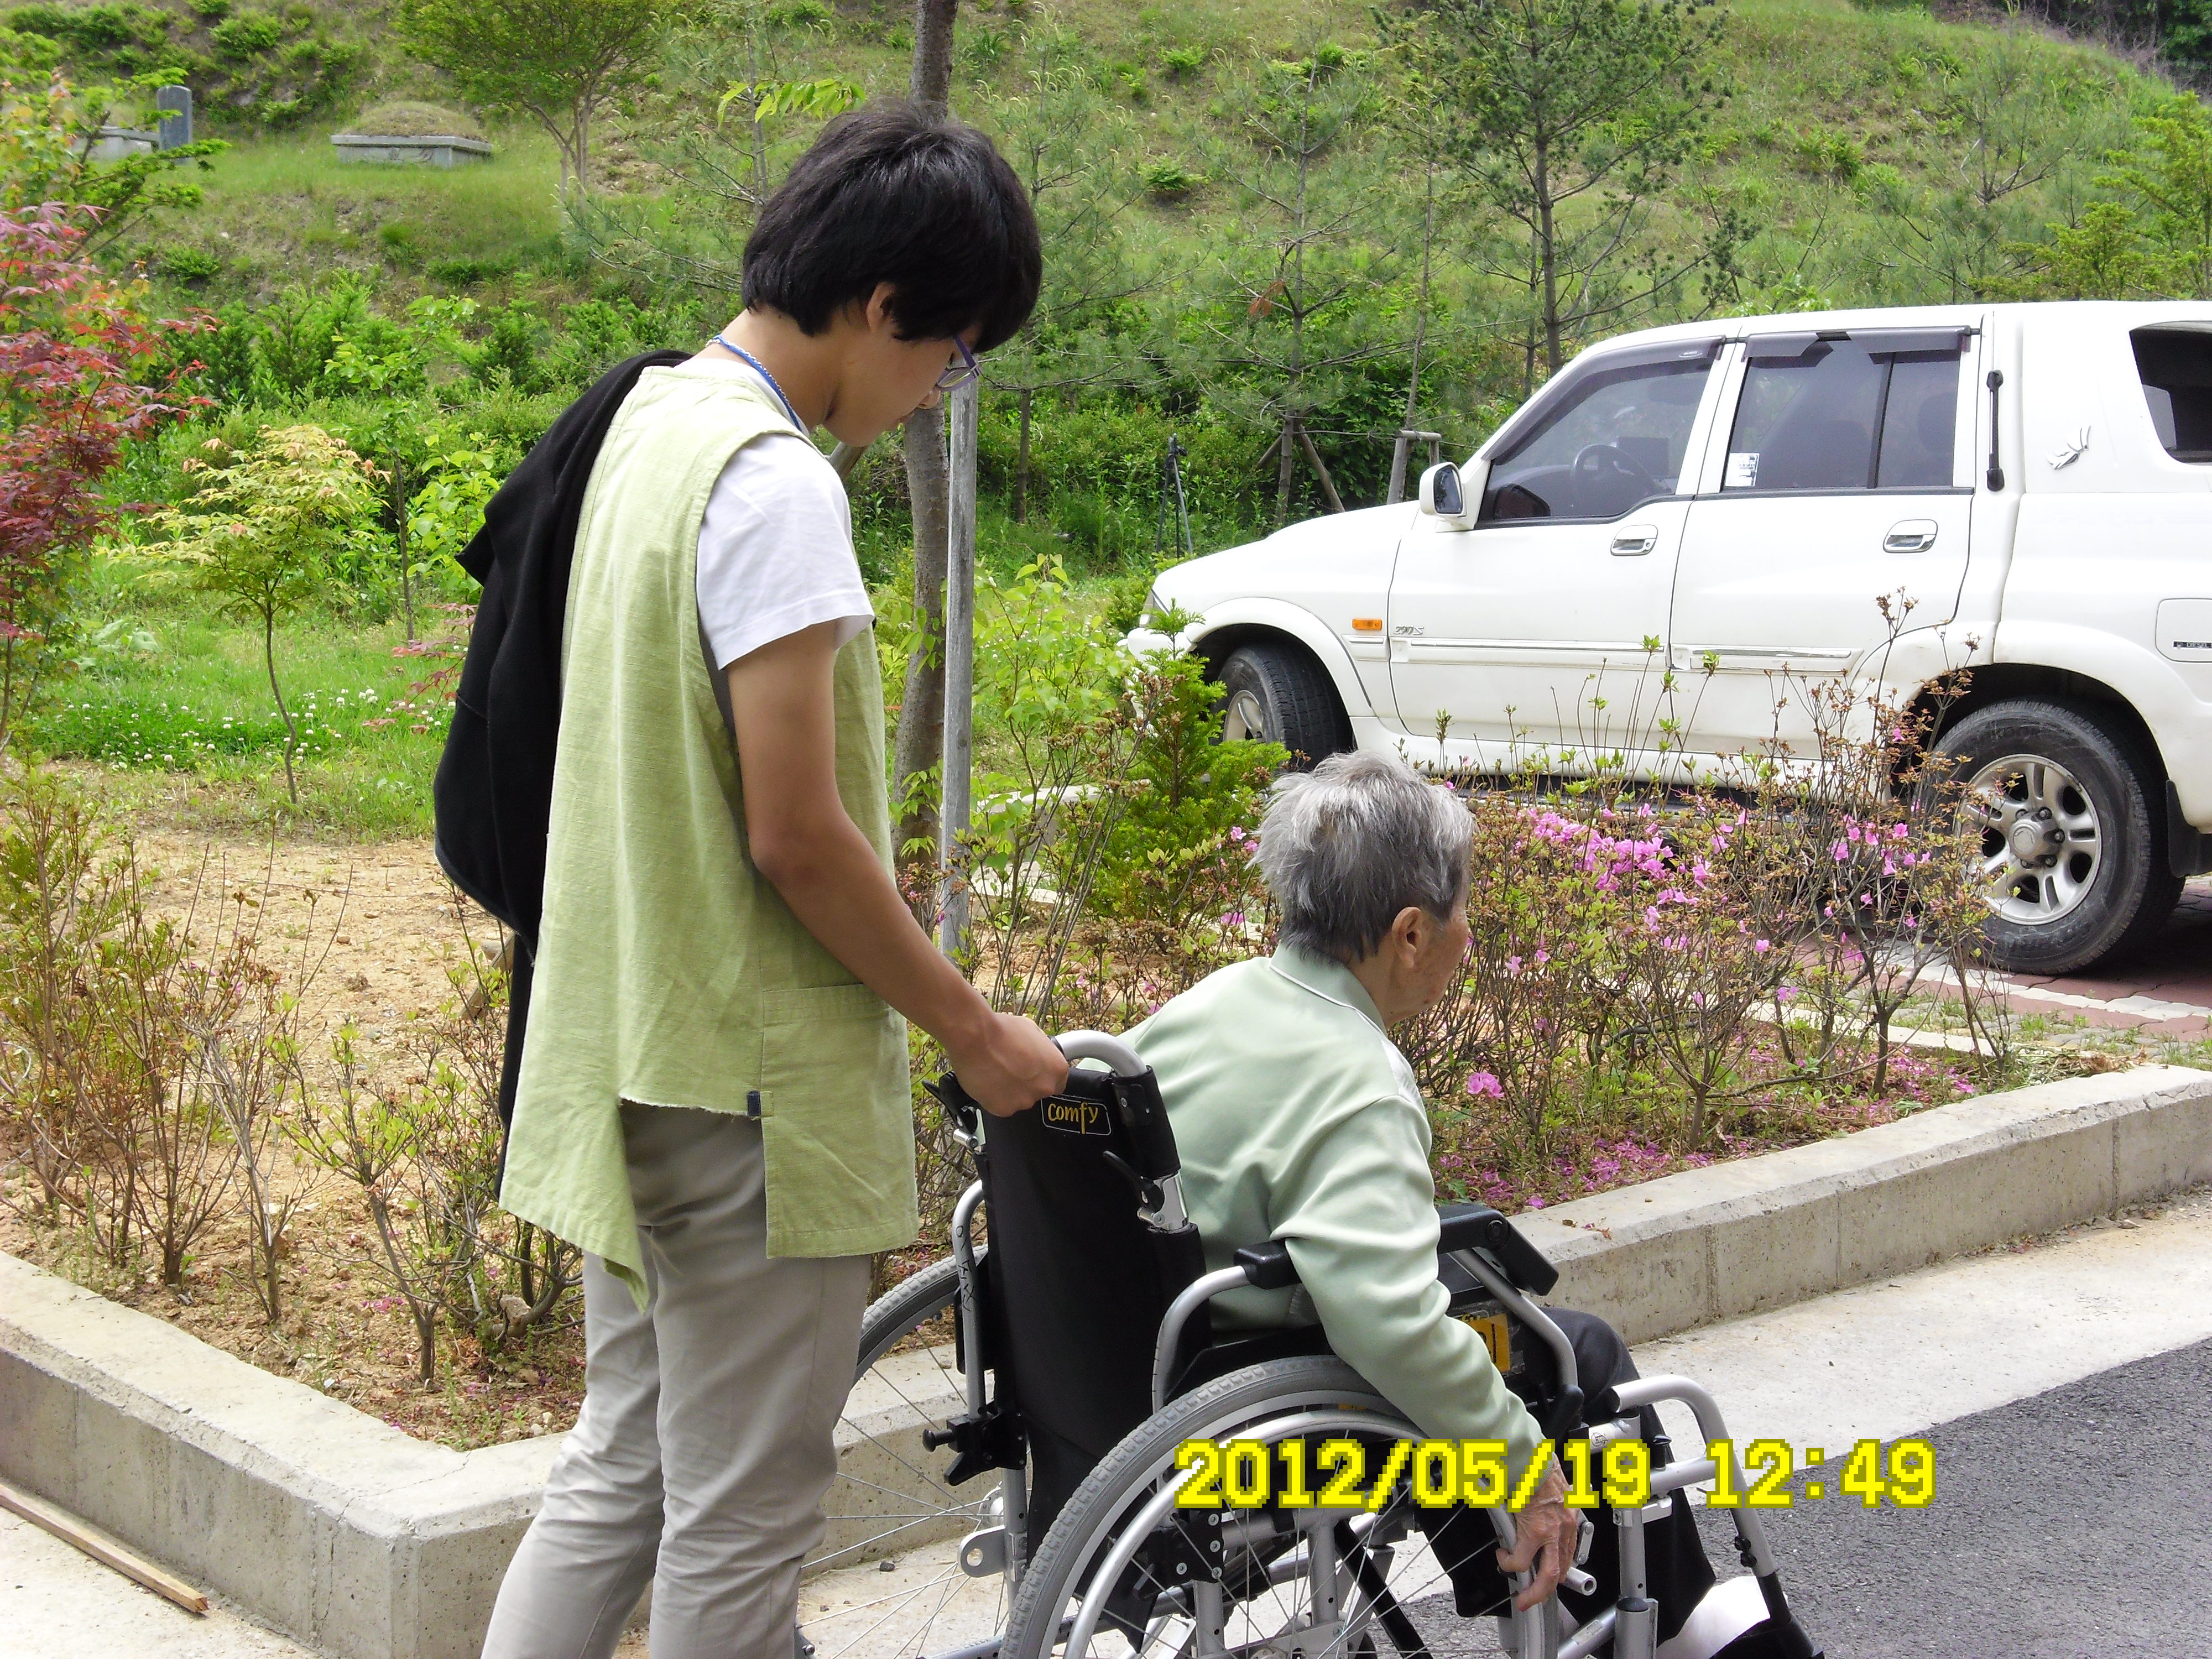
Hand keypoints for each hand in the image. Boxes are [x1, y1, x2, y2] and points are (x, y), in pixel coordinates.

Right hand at [948, 1012, 1066, 1116]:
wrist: (976, 1038)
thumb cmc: (1001, 1031)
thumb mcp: (1032, 1030)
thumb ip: (1041, 1048)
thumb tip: (1038, 1052)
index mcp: (1056, 1068)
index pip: (1058, 1082)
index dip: (1042, 1075)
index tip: (1032, 1072)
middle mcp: (1044, 1087)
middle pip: (1037, 1091)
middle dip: (1025, 1083)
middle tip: (1009, 1069)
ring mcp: (1024, 1100)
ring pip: (1018, 1100)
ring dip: (1009, 1091)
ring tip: (995, 1072)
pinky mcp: (1004, 1109)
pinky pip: (1001, 1106)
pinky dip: (994, 1097)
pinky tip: (987, 1081)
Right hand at [1495, 1463, 1577, 1610]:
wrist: (1526, 1454)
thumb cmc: (1534, 1462)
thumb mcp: (1548, 1482)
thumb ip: (1543, 1497)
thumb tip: (1531, 1502)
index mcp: (1570, 1513)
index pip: (1569, 1550)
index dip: (1558, 1566)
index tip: (1548, 1574)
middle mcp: (1566, 1526)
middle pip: (1561, 1570)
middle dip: (1546, 1589)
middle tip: (1534, 1598)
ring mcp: (1552, 1532)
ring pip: (1546, 1575)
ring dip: (1532, 1590)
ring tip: (1521, 1595)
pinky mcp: (1534, 1532)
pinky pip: (1520, 1560)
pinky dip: (1509, 1563)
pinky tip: (1502, 1556)